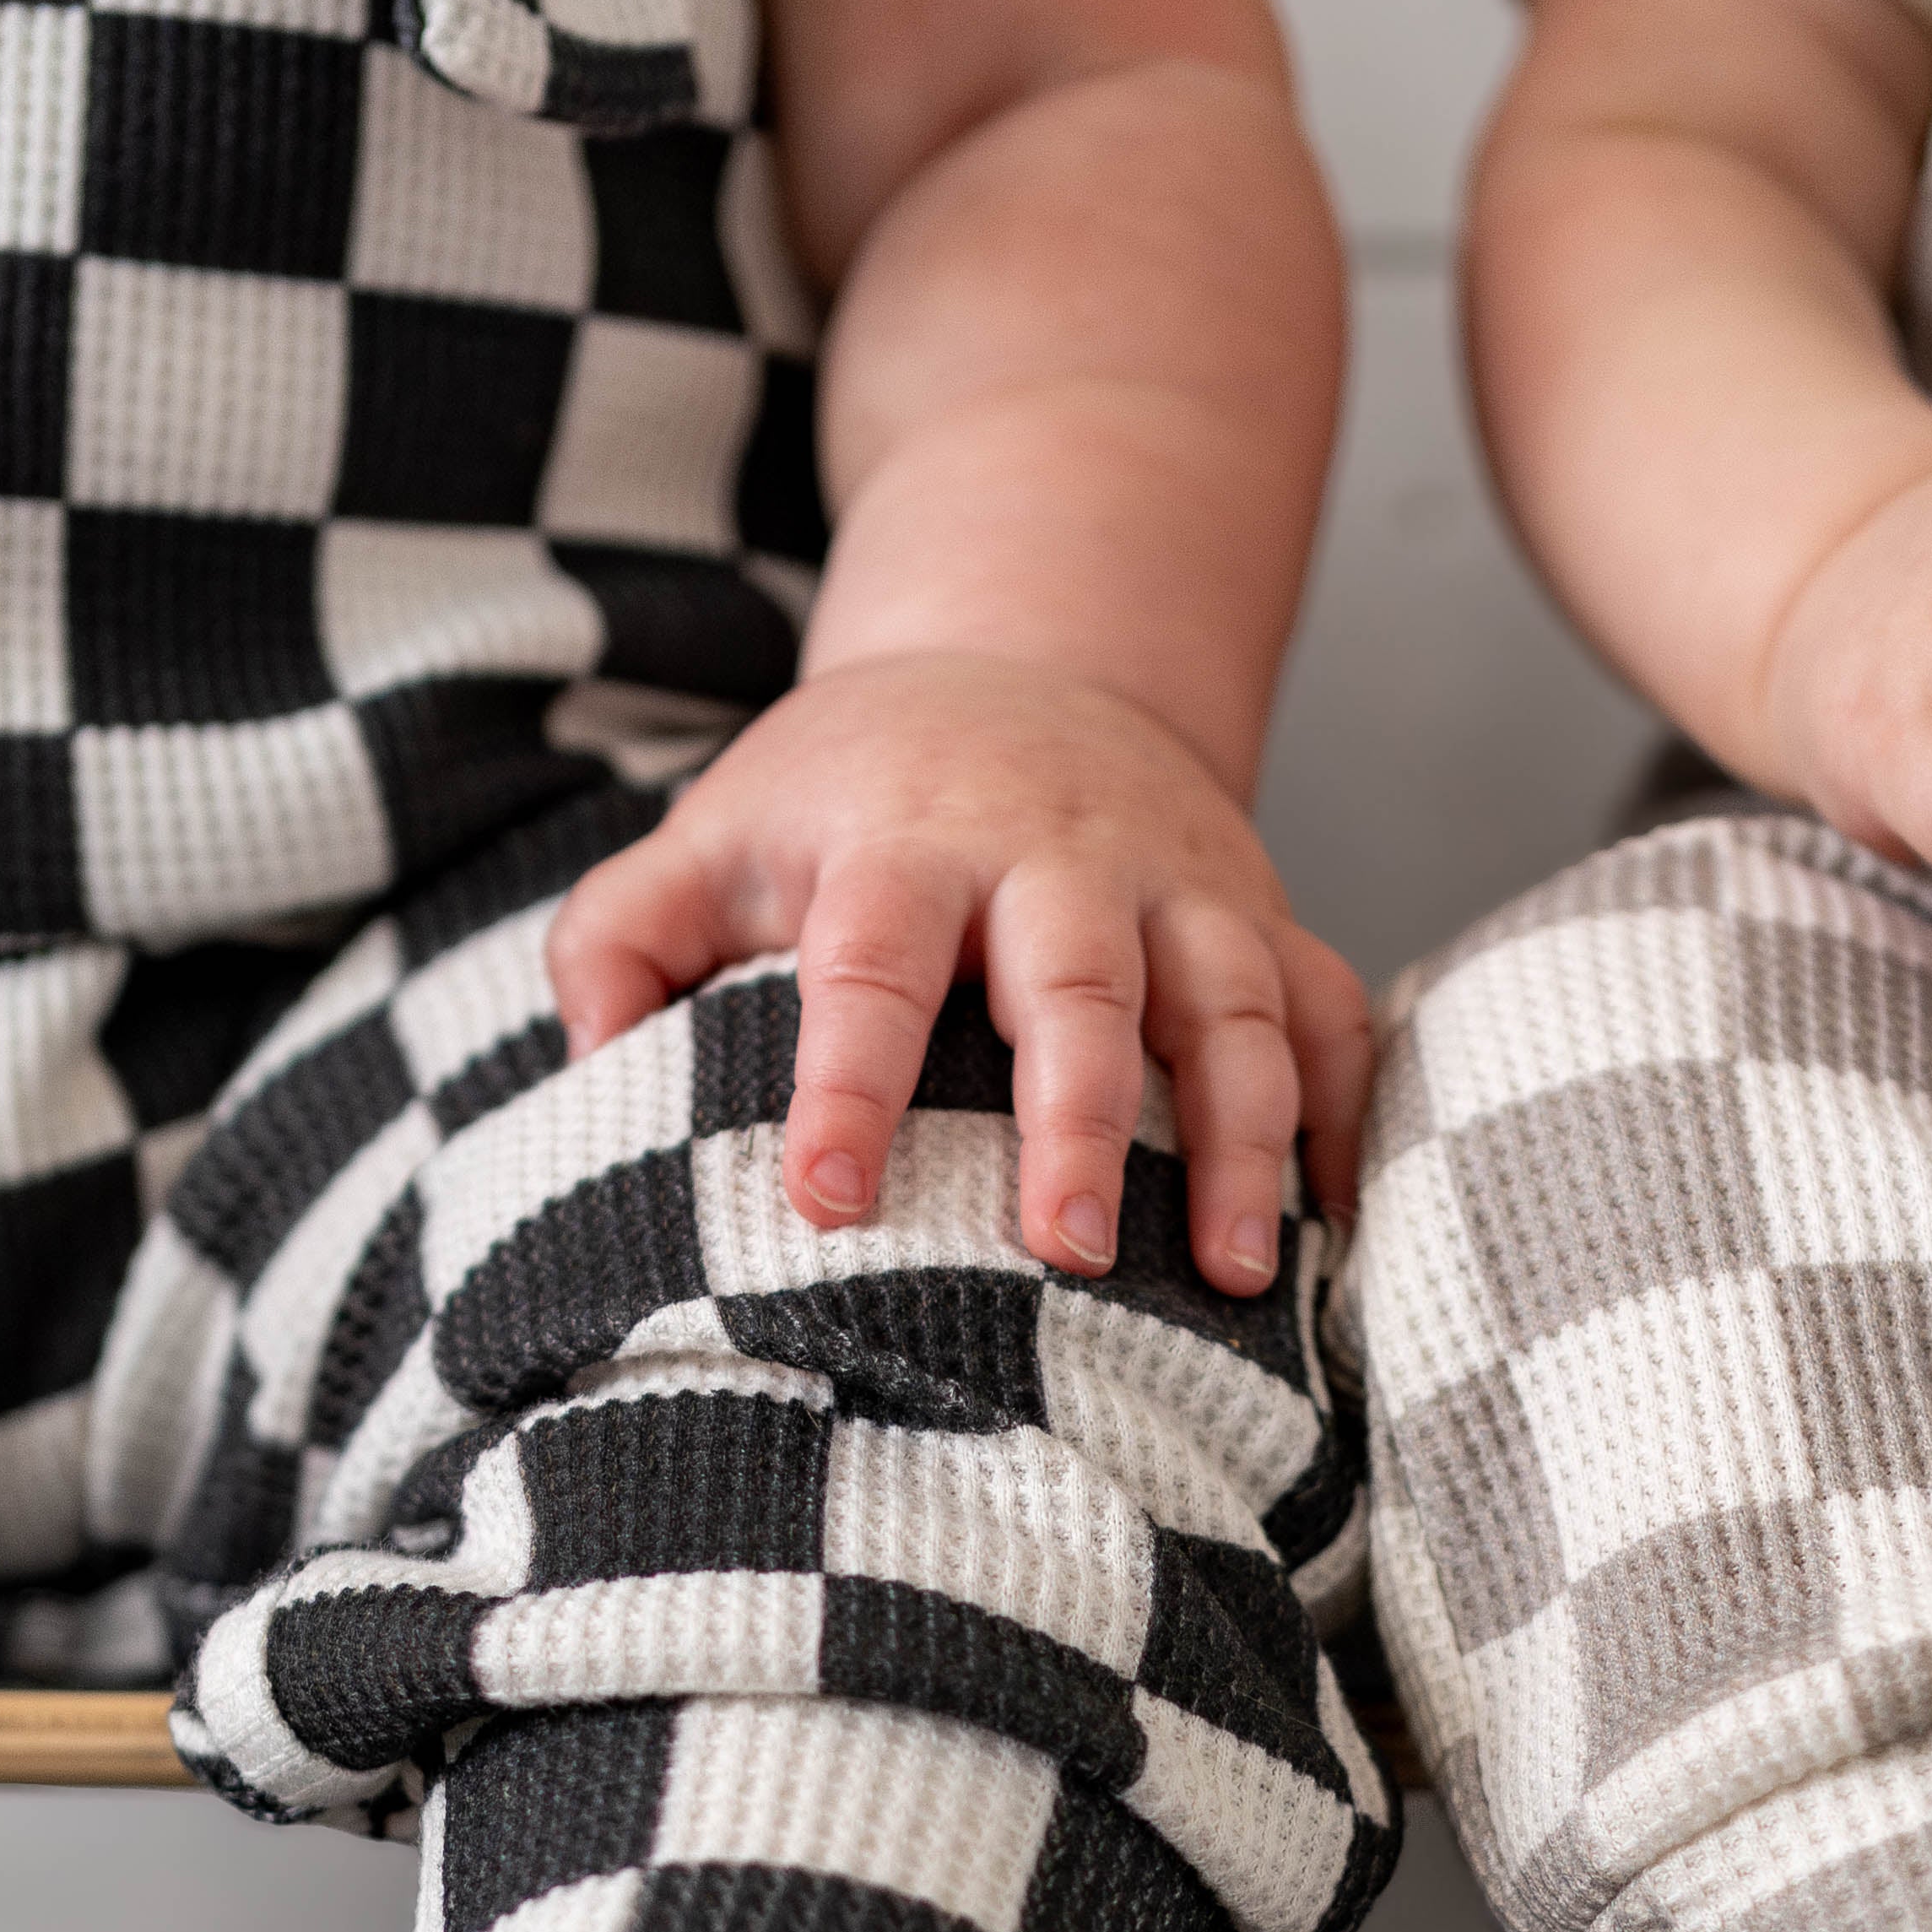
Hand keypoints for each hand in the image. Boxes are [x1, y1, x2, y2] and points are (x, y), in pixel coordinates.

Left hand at [546, 652, 1371, 1290]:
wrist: (1026, 658)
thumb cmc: (851, 791)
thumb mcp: (715, 827)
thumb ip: (623, 937)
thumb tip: (586, 1066)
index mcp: (904, 841)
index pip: (871, 962)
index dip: (849, 1080)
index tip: (828, 1196)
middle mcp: (1055, 853)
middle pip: (1077, 982)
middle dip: (1079, 1116)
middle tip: (1065, 1247)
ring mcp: (1176, 878)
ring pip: (1229, 1000)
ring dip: (1241, 1136)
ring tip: (1236, 1273)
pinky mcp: (1257, 908)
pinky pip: (1326, 1005)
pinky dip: (1346, 1110)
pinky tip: (1336, 1224)